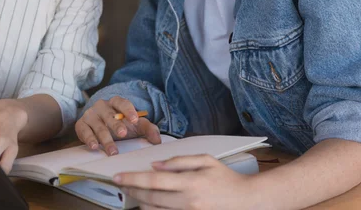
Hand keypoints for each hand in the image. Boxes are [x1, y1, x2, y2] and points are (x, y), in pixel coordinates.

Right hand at [75, 96, 160, 155]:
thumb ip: (148, 129)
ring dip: (105, 139)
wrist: (100, 128)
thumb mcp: (136, 126)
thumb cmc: (121, 125)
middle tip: (123, 134)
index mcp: (115, 103)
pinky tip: (94, 147)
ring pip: (97, 126)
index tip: (135, 120)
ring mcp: (90, 115)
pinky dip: (88, 139)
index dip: (128, 110)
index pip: (121, 102)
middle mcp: (101, 106)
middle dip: (116, 125)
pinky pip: (83, 131)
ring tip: (113, 152)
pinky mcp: (81, 124)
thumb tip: (157, 140)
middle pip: (109, 114)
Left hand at [114, 154, 255, 209]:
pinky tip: (150, 205)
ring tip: (134, 194)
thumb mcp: (205, 160)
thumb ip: (179, 161)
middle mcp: (188, 201)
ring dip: (141, 203)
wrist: (249, 201)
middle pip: (150, 198)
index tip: (118, 177)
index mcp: (190, 182)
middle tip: (121, 185)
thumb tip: (155, 166)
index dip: (132, 180)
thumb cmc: (227, 178)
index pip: (153, 181)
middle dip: (132, 191)